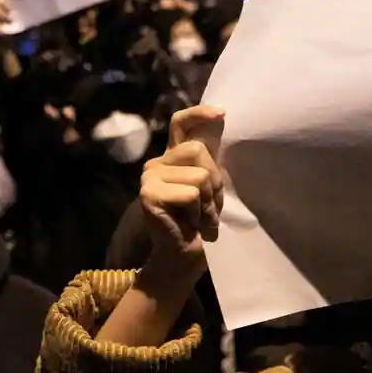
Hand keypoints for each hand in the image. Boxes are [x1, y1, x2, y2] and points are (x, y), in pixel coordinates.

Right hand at [140, 105, 225, 263]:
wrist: (184, 258)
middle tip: (208, 206)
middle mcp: (156, 163)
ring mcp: (149, 177)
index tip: (222, 113)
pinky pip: (190, 194)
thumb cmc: (201, 224)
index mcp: (172, 158)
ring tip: (200, 218)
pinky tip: (190, 224)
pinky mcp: (149, 194)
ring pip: (199, 175)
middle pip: (198, 150)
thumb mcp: (210, 187)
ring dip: (208, 202)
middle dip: (214, 181)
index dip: (199, 113)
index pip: (180, 123)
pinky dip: (198, 212)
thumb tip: (220, 121)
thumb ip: (209, 160)